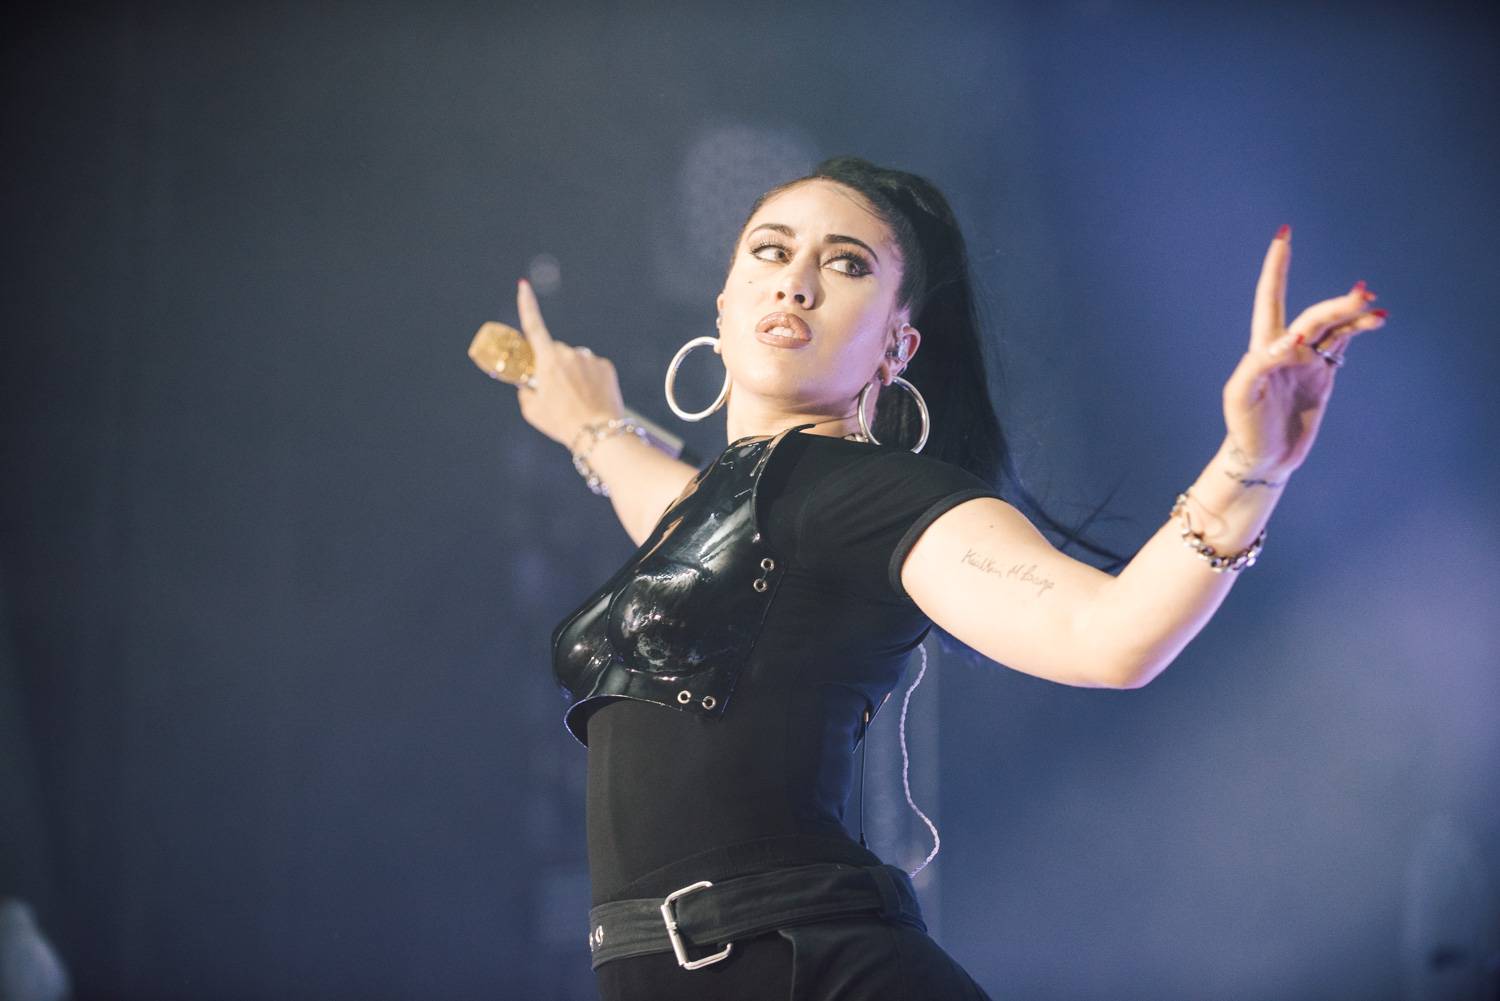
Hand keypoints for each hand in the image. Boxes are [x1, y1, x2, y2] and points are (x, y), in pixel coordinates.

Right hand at [513, 279, 624, 448]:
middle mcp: (569, 354)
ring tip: (575, 399)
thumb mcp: (532, 410)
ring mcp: (589, 359)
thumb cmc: (562, 423)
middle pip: (555, 351)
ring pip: (574, 361)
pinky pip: (591, 368)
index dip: (526, 304)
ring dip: (572, 373)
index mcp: (548, 360)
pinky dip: (588, 379)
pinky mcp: (605, 367)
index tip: (523, 286)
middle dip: (552, 365)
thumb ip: (526, 392)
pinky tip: (589, 397)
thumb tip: (529, 386)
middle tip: (554, 391)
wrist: (599, 433)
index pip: (534, 326)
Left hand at [1219, 227, 1387, 482]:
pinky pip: (1343, 344)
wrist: (1263, 458)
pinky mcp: (1322, 376)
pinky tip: (1374, 320)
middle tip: (1362, 296)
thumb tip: (1293, 341)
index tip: (1284, 234)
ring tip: (1375, 307)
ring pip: (1334, 327)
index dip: (1276, 267)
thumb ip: (1261, 364)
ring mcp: (1307, 360)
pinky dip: (1358, 330)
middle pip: (1315, 315)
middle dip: (1337, 305)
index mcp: (1262, 347)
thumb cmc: (1244, 427)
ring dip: (1353, 314)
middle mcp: (1286, 347)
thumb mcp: (1241, 396)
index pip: (1270, 298)